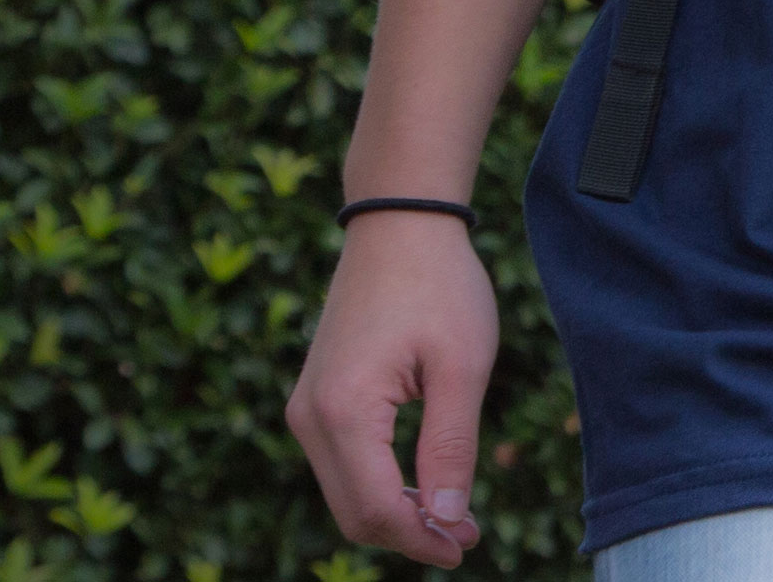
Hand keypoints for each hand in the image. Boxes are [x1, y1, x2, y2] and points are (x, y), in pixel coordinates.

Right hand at [286, 214, 498, 568]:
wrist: (399, 226)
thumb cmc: (439, 287)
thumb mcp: (462, 367)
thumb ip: (451, 446)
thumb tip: (446, 518)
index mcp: (343, 411)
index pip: (375, 508)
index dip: (421, 539)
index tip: (466, 546)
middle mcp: (309, 418)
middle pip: (352, 512)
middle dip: (408, 535)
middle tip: (466, 537)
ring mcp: (306, 410)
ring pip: (344, 493)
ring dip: (394, 514)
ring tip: (454, 517)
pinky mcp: (314, 401)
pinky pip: (341, 465)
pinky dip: (379, 486)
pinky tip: (423, 487)